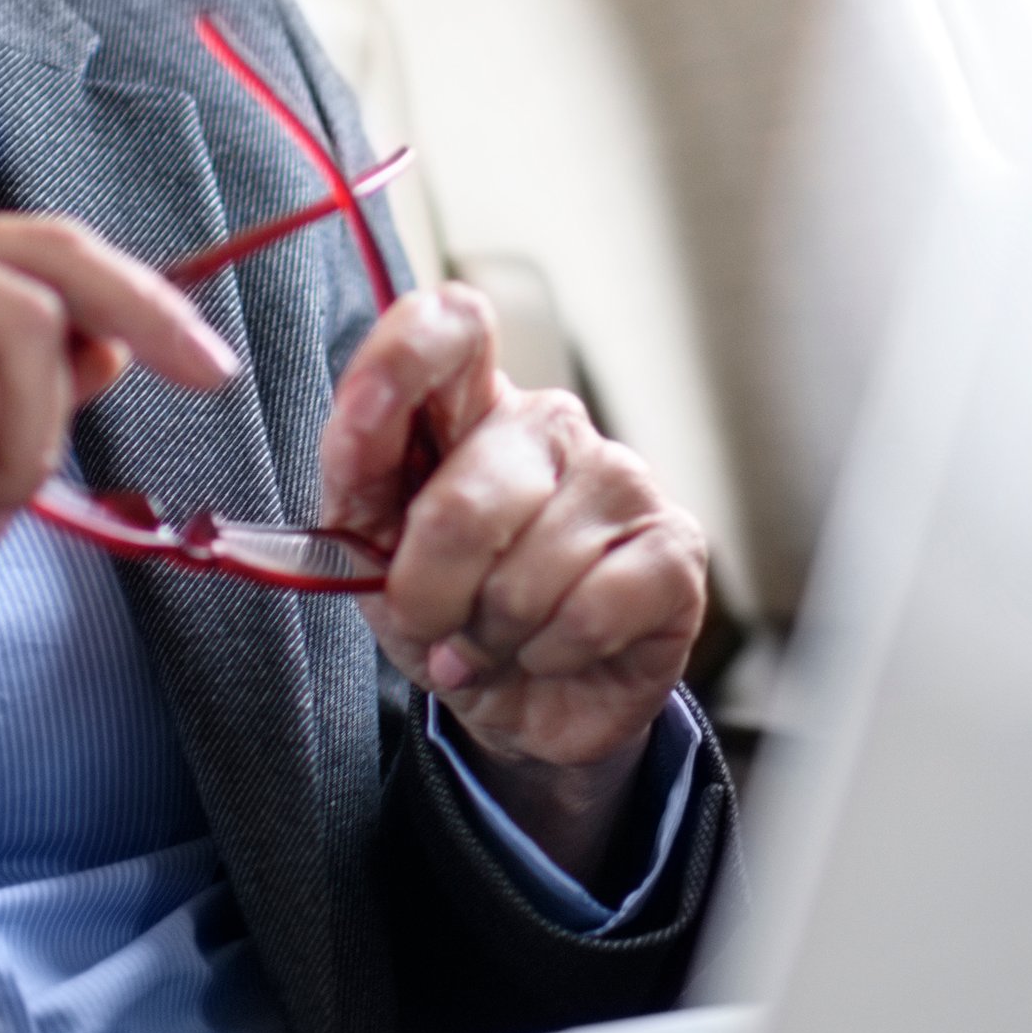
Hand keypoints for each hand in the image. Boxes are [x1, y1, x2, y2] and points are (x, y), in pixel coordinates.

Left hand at [321, 284, 712, 887]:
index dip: (403, 360)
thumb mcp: (370, 552)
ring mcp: (622, 478)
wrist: (521, 705)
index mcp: (469, 406)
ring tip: (497, 640)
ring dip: (493, 635)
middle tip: (432, 624)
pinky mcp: (676, 546)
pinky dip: (552, 654)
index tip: (362, 414)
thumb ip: (357, 477)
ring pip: (531, 570)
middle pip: (469, 498)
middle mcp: (549, 426)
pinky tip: (555, 650)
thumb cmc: (447, 611)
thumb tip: (356, 422)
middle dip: (431, 591)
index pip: (452, 326)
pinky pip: (590, 611)